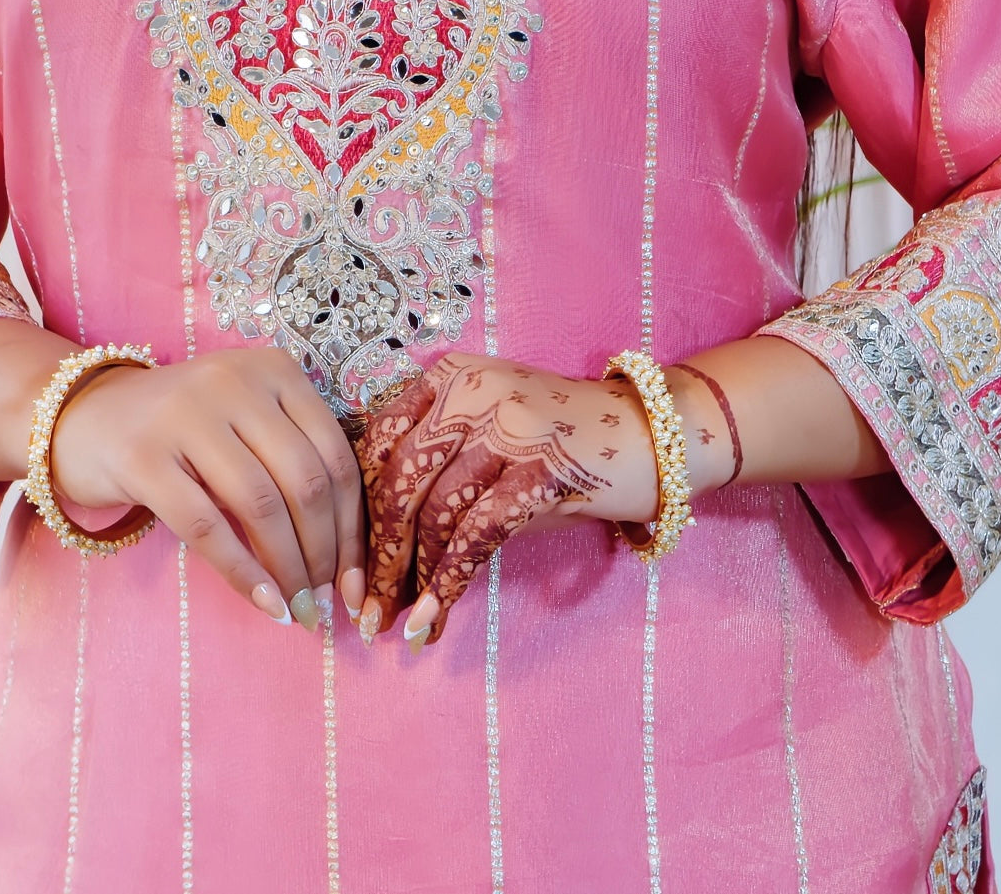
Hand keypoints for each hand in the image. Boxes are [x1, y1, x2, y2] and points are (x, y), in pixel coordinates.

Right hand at [49, 347, 366, 630]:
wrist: (82, 416)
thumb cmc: (182, 431)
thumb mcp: (245, 424)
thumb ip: (292, 464)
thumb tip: (345, 559)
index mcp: (274, 369)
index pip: (334, 454)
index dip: (352, 525)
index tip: (357, 579)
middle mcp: (234, 382)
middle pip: (304, 480)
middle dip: (325, 553)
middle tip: (324, 600)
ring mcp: (186, 414)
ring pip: (261, 505)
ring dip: (288, 569)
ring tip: (297, 607)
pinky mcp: (142, 456)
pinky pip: (206, 526)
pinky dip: (243, 572)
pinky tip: (263, 602)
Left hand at [355, 352, 659, 646]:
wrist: (653, 433)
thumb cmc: (563, 441)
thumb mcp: (493, 429)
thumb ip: (440, 462)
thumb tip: (380, 542)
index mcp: (451, 376)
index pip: (379, 442)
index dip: (356, 508)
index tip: (347, 562)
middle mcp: (473, 392)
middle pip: (399, 481)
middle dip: (377, 555)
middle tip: (363, 608)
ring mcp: (508, 428)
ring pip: (433, 512)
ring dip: (409, 580)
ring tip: (396, 624)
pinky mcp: (541, 469)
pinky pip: (476, 535)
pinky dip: (447, 584)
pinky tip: (432, 619)